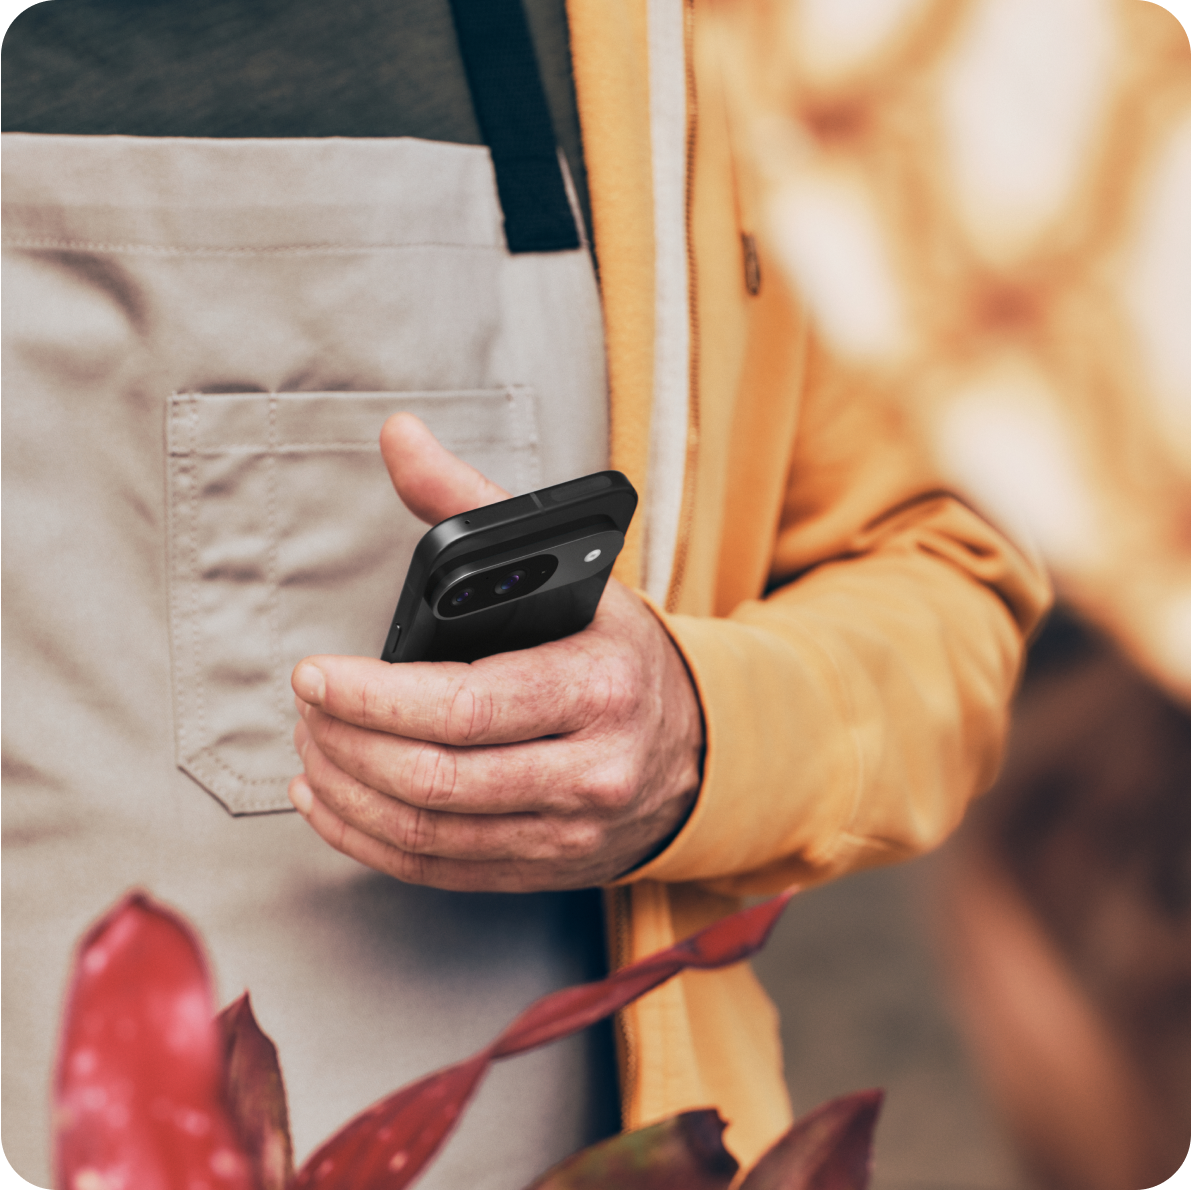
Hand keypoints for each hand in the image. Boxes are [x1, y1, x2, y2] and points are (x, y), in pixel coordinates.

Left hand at [287, 413, 703, 891]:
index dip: (374, 699)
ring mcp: (568, 831)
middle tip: (305, 708)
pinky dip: (367, 841)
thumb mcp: (567, 571)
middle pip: (435, 779)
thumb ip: (472, 503)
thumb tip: (399, 437)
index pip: (467, 705)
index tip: (314, 675)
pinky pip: (435, 870)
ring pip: (426, 832)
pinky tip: (331, 802)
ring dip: (346, 793)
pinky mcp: (543, 869)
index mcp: (598, 685)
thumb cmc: (615, 652)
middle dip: (346, 743)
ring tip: (310, 748)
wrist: (693, 746)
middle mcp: (591, 769)